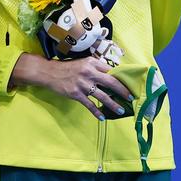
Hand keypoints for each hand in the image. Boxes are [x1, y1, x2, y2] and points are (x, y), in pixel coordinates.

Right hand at [10, 53, 133, 119]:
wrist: (50, 73)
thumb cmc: (67, 68)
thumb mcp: (83, 63)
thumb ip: (96, 67)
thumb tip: (111, 74)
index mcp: (92, 63)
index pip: (111, 70)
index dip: (121, 78)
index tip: (129, 84)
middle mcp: (89, 72)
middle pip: (111, 82)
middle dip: (122, 91)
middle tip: (130, 97)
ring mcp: (82, 84)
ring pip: (102, 96)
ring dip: (113, 104)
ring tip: (121, 110)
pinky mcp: (76, 94)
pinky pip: (89, 105)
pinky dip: (96, 112)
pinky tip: (102, 117)